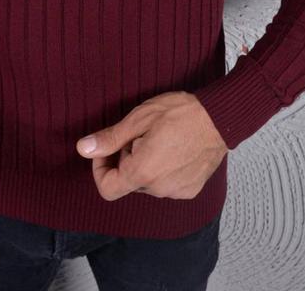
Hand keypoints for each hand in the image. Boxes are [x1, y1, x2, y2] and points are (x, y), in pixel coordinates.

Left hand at [75, 90, 227, 200]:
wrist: (220, 117)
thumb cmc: (181, 113)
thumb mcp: (139, 118)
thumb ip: (110, 139)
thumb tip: (84, 148)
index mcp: (143, 172)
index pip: (107, 189)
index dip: (100, 169)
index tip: (108, 149)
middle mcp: (159, 189)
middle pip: (128, 182)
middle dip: (126, 159)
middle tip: (139, 134)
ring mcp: (176, 191)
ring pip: (147, 182)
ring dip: (145, 164)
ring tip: (159, 138)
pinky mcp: (190, 189)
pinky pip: (166, 184)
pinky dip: (163, 169)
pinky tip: (173, 148)